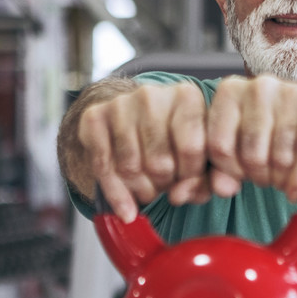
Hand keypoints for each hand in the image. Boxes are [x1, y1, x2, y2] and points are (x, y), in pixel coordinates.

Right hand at [77, 81, 209, 221]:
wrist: (135, 119)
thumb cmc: (176, 141)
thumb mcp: (200, 157)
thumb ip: (203, 181)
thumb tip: (179, 196)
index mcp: (187, 97)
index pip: (191, 149)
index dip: (190, 175)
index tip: (187, 179)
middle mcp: (152, 95)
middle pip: (159, 163)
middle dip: (164, 185)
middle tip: (165, 184)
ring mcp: (120, 104)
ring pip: (129, 168)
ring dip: (141, 190)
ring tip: (149, 187)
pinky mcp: (93, 116)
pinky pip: (102, 168)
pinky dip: (115, 194)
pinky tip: (125, 203)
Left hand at [204, 75, 296, 202]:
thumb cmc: (279, 133)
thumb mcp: (244, 148)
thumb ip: (224, 169)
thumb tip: (222, 189)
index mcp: (231, 91)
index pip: (219, 145)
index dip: (231, 171)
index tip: (243, 175)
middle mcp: (260, 86)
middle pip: (251, 154)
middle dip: (260, 177)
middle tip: (269, 178)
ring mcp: (291, 92)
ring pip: (279, 158)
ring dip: (282, 179)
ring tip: (285, 177)